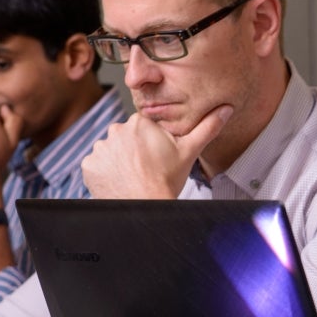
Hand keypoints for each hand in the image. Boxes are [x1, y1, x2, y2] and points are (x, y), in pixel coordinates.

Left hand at [83, 104, 232, 198]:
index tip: (158, 156)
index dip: (152, 141)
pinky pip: (98, 164)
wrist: (145, 208)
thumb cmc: (167, 181)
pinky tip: (121, 180)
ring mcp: (100, 148)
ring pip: (112, 149)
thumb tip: (227, 109)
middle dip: (134, 149)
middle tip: (148, 167)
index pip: (143, 126)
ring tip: (134, 175)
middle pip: (126, 136)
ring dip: (119, 160)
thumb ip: (207, 127)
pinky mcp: (89, 164)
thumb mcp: (190, 152)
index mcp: (140, 123)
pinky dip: (107, 171)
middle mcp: (115, 130)